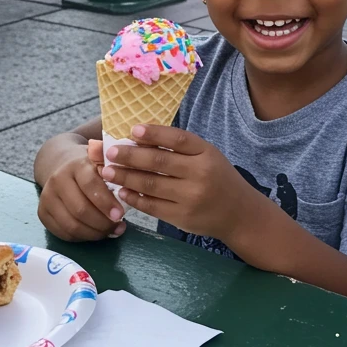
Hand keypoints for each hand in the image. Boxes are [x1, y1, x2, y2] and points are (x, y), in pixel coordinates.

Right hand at [37, 145, 125, 241]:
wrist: (61, 164)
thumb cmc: (91, 165)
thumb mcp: (103, 159)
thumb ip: (116, 166)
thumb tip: (132, 177)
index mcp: (76, 165)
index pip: (90, 185)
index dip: (106, 202)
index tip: (120, 214)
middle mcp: (58, 180)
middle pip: (80, 209)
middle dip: (102, 222)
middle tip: (119, 226)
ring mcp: (47, 197)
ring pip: (71, 225)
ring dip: (94, 233)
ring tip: (111, 231)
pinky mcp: (42, 213)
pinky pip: (63, 233)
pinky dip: (82, 237)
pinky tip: (96, 233)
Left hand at [102, 124, 256, 240]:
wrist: (238, 213)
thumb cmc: (218, 178)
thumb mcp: (208, 156)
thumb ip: (181, 149)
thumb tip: (141, 139)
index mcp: (207, 153)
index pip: (178, 139)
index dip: (155, 133)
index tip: (133, 129)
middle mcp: (200, 174)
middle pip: (159, 161)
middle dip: (130, 156)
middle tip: (110, 152)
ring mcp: (190, 197)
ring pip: (151, 184)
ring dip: (126, 177)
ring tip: (108, 171)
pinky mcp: (181, 217)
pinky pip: (152, 206)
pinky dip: (134, 198)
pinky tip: (122, 191)